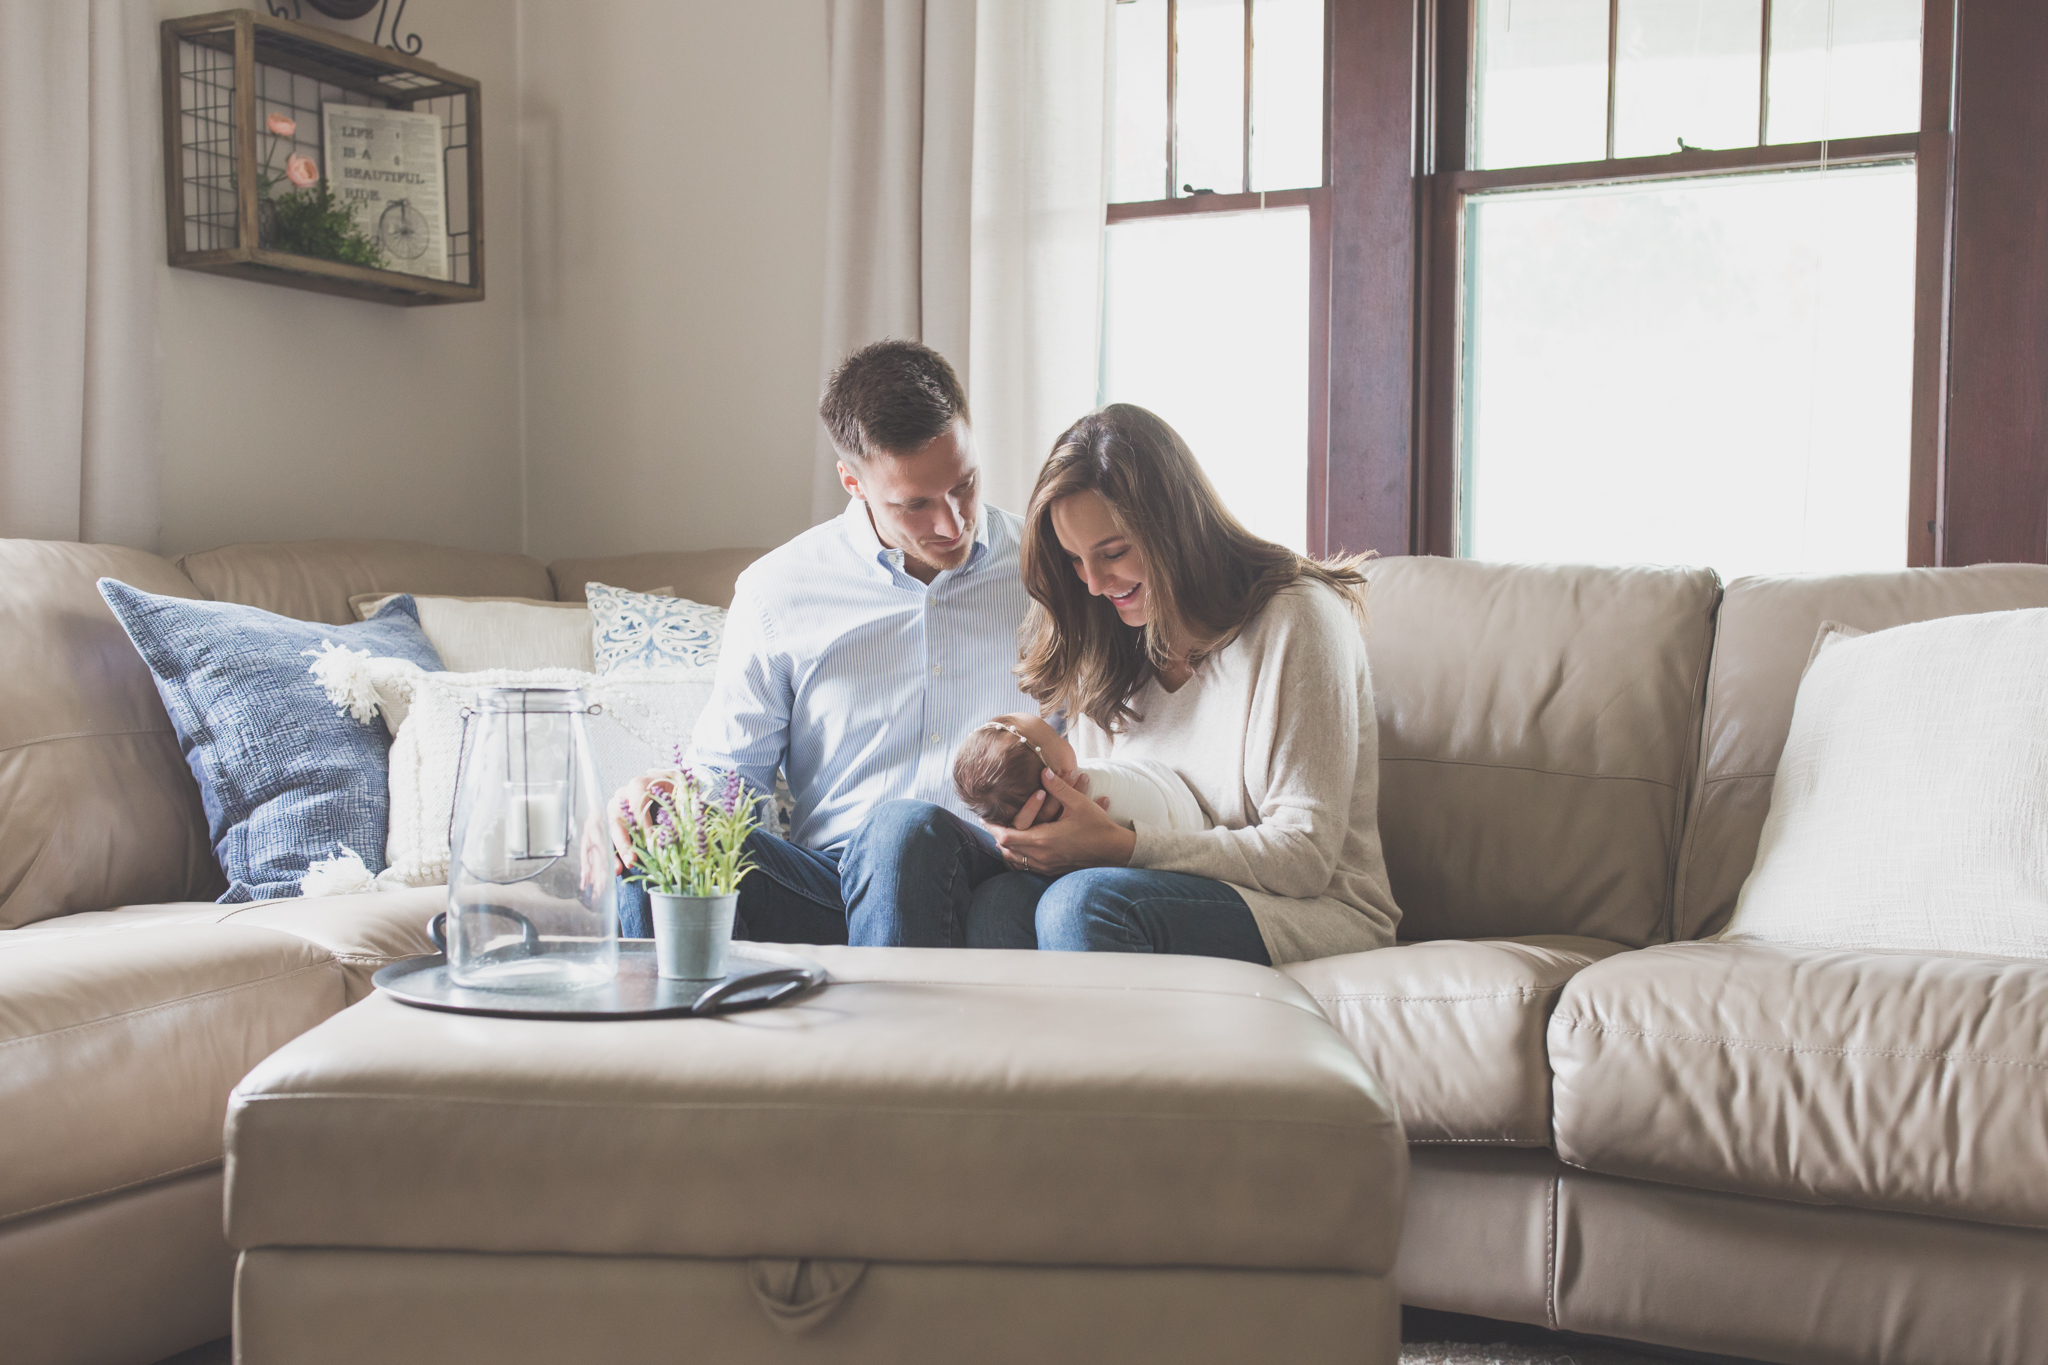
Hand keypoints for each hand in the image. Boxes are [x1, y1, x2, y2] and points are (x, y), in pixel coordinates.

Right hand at [608, 770, 678, 873]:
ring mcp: (614, 809)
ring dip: (611, 850)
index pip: (637, 803)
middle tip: (631, 859)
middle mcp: (622, 795)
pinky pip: (605, 838)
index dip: (642, 822)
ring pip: (606, 829)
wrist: (666, 786)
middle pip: (617, 818)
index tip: (650, 841)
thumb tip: (682, 821)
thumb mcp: (683, 789)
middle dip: (622, 841)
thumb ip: (682, 801)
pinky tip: (614, 869)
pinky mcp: (612, 822)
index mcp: (639, 785)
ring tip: (618, 869)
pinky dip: (607, 854)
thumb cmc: (674, 789)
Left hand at [987, 768, 1133, 876]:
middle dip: (996, 835)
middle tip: (990, 822)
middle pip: (1006, 849)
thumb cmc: (1097, 826)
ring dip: (1006, 846)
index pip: (1006, 836)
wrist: (1115, 851)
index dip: (993, 826)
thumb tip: (1043, 771)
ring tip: (1002, 832)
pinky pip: (1026, 866)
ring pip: (1014, 859)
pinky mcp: (1052, 870)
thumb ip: (1059, 787)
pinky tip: (1019, 846)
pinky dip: (1018, 855)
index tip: (986, 816)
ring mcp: (1046, 866)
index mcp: (1043, 839)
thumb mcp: (1078, 803)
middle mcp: (1041, 856)